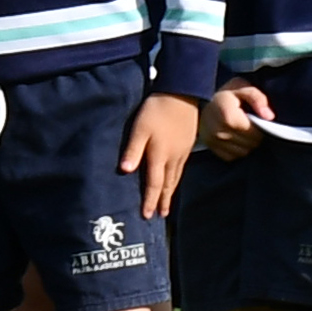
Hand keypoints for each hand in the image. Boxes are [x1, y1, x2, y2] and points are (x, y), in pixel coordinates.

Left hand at [123, 90, 199, 217]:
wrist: (181, 95)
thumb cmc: (155, 111)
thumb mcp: (139, 129)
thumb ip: (132, 150)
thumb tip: (124, 171)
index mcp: (159, 155)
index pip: (153, 183)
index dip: (149, 200)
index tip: (146, 215)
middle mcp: (173, 158)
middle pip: (167, 184)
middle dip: (161, 201)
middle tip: (159, 216)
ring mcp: (182, 153)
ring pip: (176, 178)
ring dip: (170, 193)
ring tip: (166, 205)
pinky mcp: (187, 146)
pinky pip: (181, 169)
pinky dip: (177, 180)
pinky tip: (174, 182)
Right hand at [202, 81, 273, 159]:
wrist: (197, 100)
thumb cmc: (225, 95)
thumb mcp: (243, 88)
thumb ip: (258, 99)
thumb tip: (269, 117)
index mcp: (229, 117)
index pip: (255, 134)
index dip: (261, 128)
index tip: (256, 120)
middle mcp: (219, 132)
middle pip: (250, 144)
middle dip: (254, 137)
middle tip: (250, 126)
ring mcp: (213, 141)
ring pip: (243, 152)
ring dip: (246, 144)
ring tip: (242, 132)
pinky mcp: (210, 147)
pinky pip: (231, 156)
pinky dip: (236, 149)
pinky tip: (234, 139)